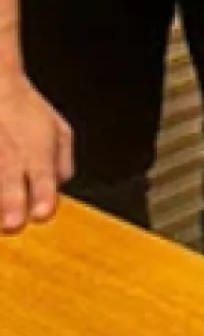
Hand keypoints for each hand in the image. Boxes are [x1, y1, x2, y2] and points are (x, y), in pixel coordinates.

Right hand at [0, 67, 73, 231]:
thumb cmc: (25, 111)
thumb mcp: (59, 131)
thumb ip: (63, 164)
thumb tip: (58, 191)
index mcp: (37, 151)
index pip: (42, 177)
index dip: (43, 196)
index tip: (42, 214)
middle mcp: (9, 155)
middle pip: (9, 181)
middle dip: (12, 203)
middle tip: (13, 224)